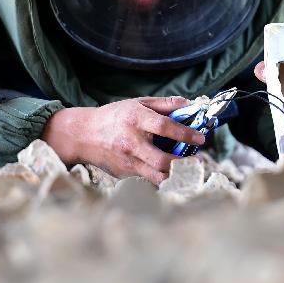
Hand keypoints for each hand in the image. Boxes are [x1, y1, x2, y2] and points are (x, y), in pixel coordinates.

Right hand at [41, 96, 204, 183]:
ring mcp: (127, 161)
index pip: (165, 127)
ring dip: (175, 174)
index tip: (200, 138)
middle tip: (196, 159)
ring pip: (157, 175)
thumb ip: (165, 104)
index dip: (185, 134)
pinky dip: (162, 177)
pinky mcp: (124, 174)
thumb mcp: (137, 103)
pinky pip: (148, 179)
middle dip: (183, 162)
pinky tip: (170, 172)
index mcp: (135, 119)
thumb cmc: (114, 116)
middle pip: (162, 160)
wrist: (83, 135)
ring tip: (187, 168)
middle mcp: (130, 142)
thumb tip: (189, 104)